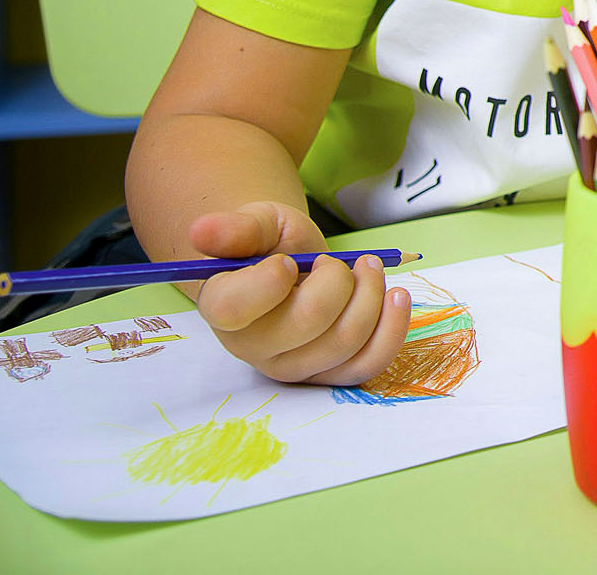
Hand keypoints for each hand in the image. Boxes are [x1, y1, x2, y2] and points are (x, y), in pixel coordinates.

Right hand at [185, 201, 411, 385]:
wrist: (292, 267)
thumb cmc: (268, 245)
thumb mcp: (254, 224)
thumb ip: (235, 228)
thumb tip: (200, 229)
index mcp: (222, 307)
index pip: (236, 308)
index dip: (271, 279)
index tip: (289, 261)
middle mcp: (252, 347)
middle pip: (310, 322)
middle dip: (339, 279)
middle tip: (338, 260)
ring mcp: (292, 366)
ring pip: (346, 341)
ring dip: (371, 295)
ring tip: (368, 268)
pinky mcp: (328, 373)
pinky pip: (368, 364)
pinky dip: (392, 328)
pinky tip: (396, 297)